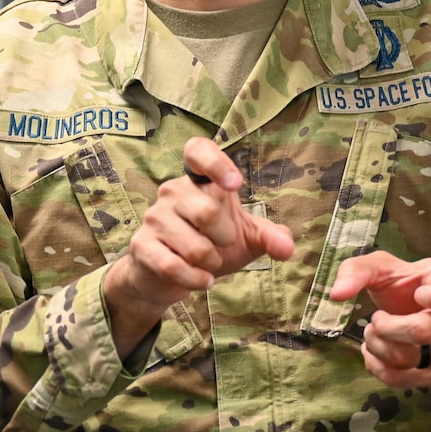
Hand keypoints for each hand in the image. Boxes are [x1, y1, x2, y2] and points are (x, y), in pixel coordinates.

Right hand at [104, 138, 295, 356]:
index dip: (216, 162)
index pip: (198, 151)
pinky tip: (202, 280)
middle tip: (224, 245)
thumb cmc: (210, 246)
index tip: (235, 184)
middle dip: (225, 238)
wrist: (166, 277)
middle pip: (207, 211)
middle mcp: (173, 191)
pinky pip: (173, 266)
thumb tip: (288, 248)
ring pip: (194, 245)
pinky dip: (196, 279)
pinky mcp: (142, 246)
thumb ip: (269, 237)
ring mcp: (154, 217)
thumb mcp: (245, 239)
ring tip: (210, 264)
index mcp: (198, 180)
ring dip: (211, 262)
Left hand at [330, 253, 430, 389]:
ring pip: (410, 359)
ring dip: (378, 347)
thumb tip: (337, 295)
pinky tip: (375, 353)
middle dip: (385, 326)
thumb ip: (357, 271)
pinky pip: (405, 379)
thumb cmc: (405, 286)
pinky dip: (379, 367)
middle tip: (375, 319)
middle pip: (423, 331)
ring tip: (373, 334)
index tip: (419, 294)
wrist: (419, 313)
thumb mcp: (383, 267)